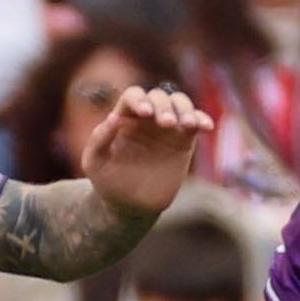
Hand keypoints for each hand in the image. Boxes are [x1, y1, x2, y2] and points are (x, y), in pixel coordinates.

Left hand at [79, 84, 213, 220]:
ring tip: (187, 125)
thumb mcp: (94, 162)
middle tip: (166, 124)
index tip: (145, 113)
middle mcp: (147, 117)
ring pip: (180, 103)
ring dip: (185, 109)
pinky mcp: (184, 141)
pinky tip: (205, 127)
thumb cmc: (108, 181)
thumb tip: (114, 118)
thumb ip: (99, 139)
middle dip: (164, 107)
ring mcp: (167, 128)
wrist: (130, 204)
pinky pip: (196, 123)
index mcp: (125, 116)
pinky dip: (202, 120)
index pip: (134, 96)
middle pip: (159, 97)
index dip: (140, 99)